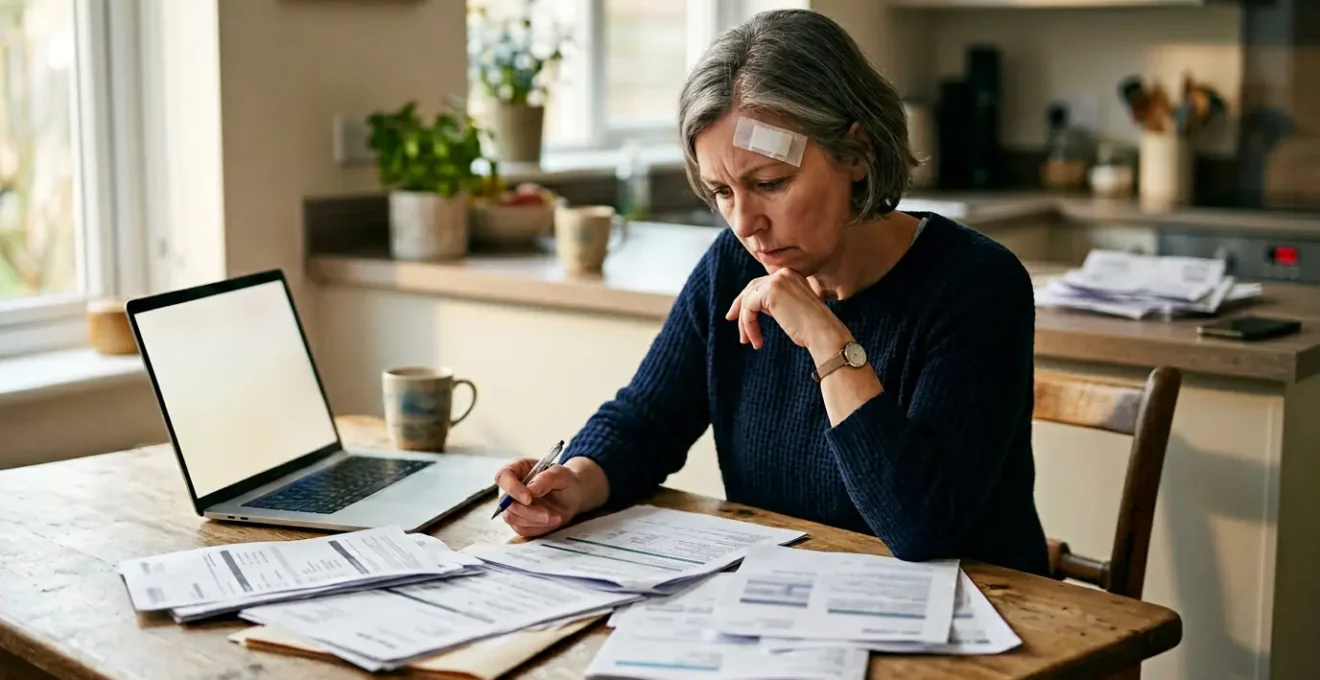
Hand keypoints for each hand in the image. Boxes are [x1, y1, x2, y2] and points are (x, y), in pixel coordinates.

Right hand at [494, 459, 584, 536]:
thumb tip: (530, 489)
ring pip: (512, 518)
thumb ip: (546, 478)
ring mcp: (514, 505)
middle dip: (529, 511)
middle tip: (549, 514)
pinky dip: (538, 528)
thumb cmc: (566, 480)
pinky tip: (551, 521)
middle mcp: (512, 488)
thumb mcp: (562, 474)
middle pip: (506, 503)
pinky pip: (521, 529)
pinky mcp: (519, 521)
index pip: (503, 477)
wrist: (574, 496)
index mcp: (518, 469)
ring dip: (535, 521)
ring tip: (556, 517)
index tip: (529, 499)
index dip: (512, 489)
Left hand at [725, 268, 849, 354]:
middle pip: (752, 287)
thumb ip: (774, 302)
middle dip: (740, 305)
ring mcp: (777, 280)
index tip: (736, 313)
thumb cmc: (812, 329)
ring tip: (747, 340)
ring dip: (745, 322)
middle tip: (730, 318)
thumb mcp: (791, 310)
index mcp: (791, 274)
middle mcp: (784, 273)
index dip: (748, 297)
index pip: (762, 283)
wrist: (823, 333)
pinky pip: (749, 308)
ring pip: (748, 299)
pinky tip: (756, 340)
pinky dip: (748, 325)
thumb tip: (752, 305)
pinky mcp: (770, 292)